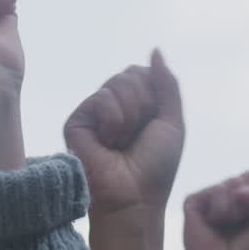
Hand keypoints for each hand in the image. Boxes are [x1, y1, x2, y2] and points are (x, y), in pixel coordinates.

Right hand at [68, 52, 183, 249]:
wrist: (133, 199)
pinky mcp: (76, 123)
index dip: (156, 96)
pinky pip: (101, 99)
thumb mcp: (172, 122)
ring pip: (118, 84)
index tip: (153, 128)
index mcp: (133, 109)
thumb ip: (167, 84)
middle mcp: (111, 110)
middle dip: (144, 105)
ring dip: (131, 115)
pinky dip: (115, 121)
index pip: (144, 74)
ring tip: (122, 143)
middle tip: (137, 137)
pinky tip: (108, 142)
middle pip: (131, 75)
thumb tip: (155, 50)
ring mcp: (92, 116)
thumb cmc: (155, 169)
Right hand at [185, 171, 248, 249]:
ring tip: (228, 228)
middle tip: (245, 226)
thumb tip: (235, 188)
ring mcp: (212, 197)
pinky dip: (221, 210)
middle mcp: (232, 193)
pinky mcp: (194, 202)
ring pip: (233, 182)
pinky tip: (214, 225)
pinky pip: (215, 190)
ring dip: (237, 210)